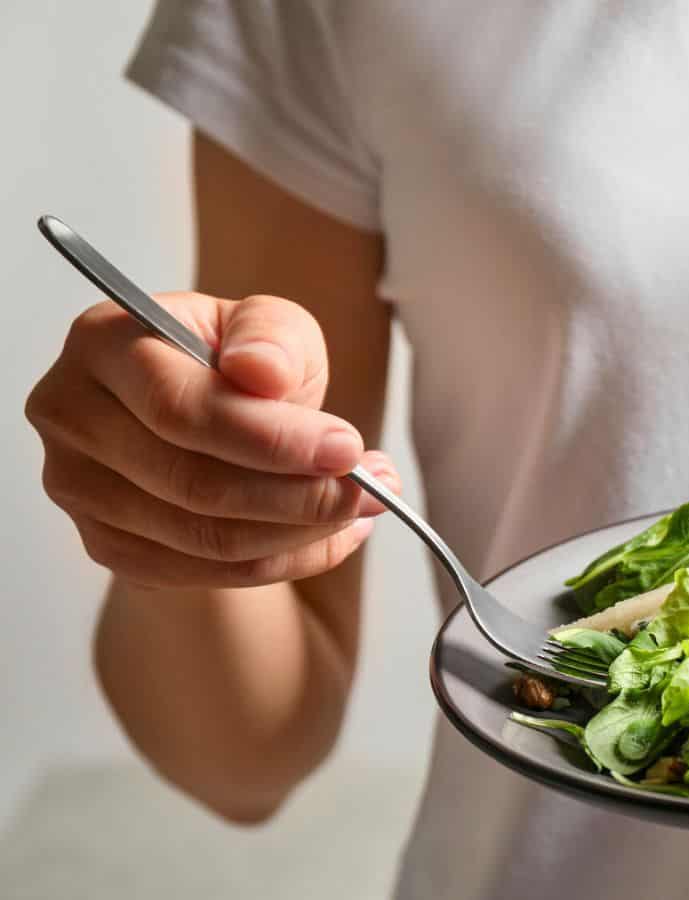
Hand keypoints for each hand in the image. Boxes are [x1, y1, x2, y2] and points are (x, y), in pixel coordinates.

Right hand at [25, 292, 400, 588]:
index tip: (348, 449)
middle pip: (192, 484)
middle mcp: (71, 414)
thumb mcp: (271, 325)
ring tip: (366, 505)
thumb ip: (272, 337)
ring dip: (303, 532)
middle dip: (302, 495)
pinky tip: (330, 534)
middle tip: (377, 487)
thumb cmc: (240, 360)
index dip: (272, 439)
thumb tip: (261, 372)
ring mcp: (77, 486)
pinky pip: (205, 574)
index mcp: (103, 341)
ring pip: (204, 540)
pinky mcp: (105, 542)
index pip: (181, 409)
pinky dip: (284, 561)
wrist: (212, 412)